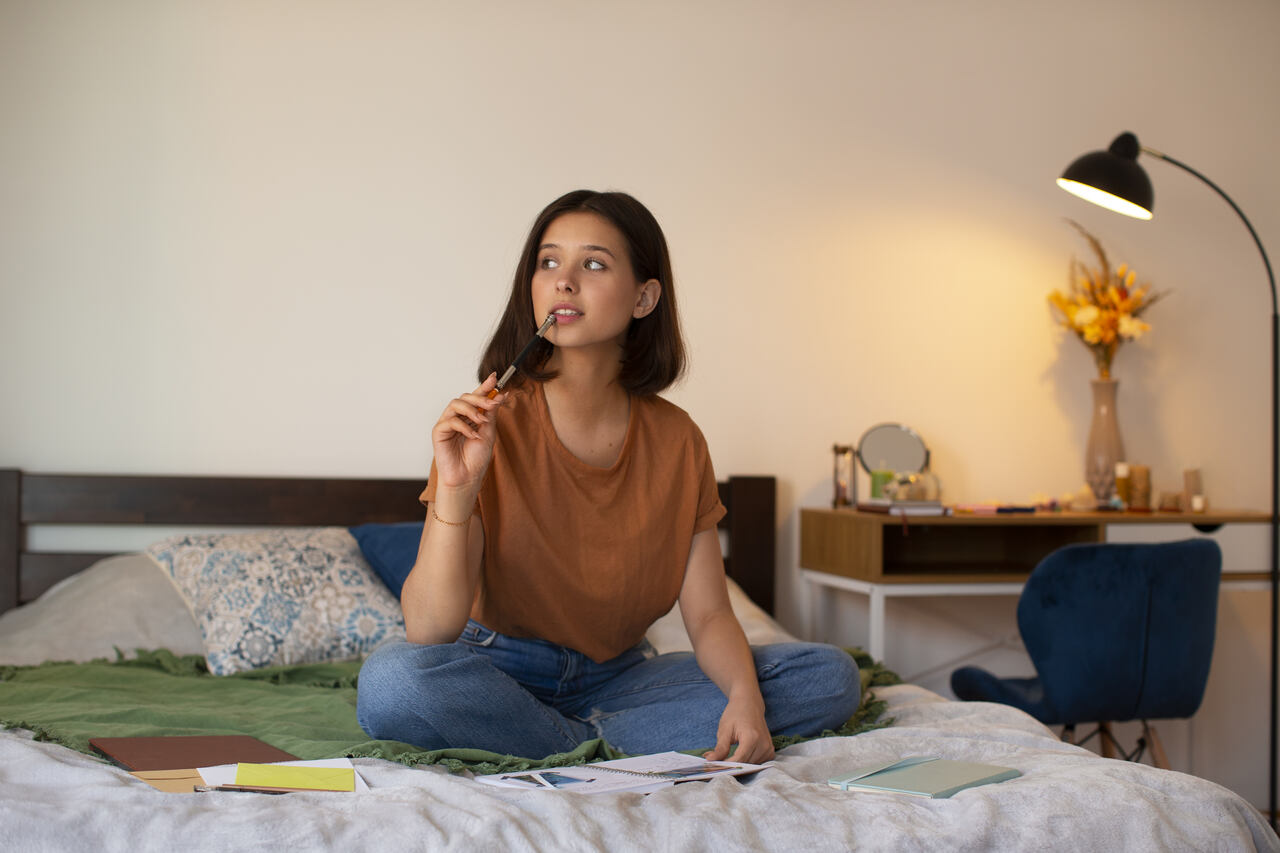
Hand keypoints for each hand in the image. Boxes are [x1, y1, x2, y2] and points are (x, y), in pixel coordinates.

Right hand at [430, 373, 505, 491]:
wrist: (467, 477)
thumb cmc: (476, 457)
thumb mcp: (489, 432)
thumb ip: (491, 413)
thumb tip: (500, 394)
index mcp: (470, 416)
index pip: (476, 397)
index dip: (485, 386)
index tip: (495, 377)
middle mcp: (457, 417)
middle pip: (465, 397)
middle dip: (480, 397)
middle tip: (493, 403)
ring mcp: (447, 423)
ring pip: (456, 404)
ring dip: (472, 409)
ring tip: (482, 421)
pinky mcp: (438, 432)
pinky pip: (450, 421)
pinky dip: (464, 426)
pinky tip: (473, 436)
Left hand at [703, 694, 773, 763]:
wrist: (750, 704)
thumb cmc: (735, 713)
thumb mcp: (725, 729)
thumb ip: (719, 748)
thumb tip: (710, 761)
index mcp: (752, 738)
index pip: (738, 760)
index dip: (725, 766)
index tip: (713, 768)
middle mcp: (763, 744)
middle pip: (745, 765)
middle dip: (729, 767)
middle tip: (715, 764)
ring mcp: (769, 749)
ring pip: (750, 766)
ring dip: (738, 766)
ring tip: (725, 759)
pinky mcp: (770, 751)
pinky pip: (756, 764)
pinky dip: (746, 763)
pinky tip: (738, 757)